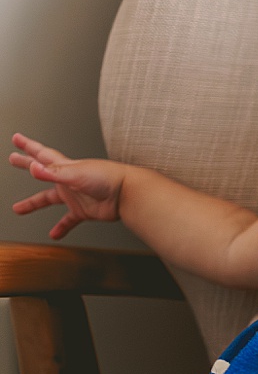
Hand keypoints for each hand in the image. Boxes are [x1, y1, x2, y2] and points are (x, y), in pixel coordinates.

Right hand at [10, 133, 127, 238]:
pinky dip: (61, 227)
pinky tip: (54, 234)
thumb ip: (54, 173)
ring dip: (34, 203)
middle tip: (13, 159)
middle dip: (27, 164)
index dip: (28, 146)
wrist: (129, 194)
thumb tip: (33, 168)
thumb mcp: (76, 173)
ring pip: (49, 199)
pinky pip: (69, 220)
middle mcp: (68, 180)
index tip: (17, 139)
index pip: (42, 154)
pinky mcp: (84, 210)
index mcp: (66, 167)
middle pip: (42, 172)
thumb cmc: (109, 178)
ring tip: (19, 208)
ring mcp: (75, 195)